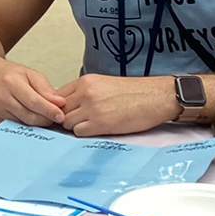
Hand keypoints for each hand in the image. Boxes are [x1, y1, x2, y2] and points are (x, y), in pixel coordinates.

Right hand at [0, 59, 65, 125]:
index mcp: (11, 82)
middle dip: (45, 119)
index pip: (33, 101)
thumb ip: (46, 88)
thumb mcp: (30, 73)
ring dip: (37, 123)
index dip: (49, 110)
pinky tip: (30, 117)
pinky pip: (15, 126)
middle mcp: (0, 97)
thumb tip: (59, 103)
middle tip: (56, 118)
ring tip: (44, 116)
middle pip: (28, 116)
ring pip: (23, 123)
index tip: (60, 115)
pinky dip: (25, 124)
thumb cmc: (10, 74)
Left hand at [57, 75, 178, 135]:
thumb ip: (85, 92)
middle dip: (66, 117)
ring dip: (76, 127)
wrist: (156, 97)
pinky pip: (78, 132)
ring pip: (67, 122)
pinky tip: (98, 130)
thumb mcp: (104, 84)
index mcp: (86, 81)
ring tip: (91, 125)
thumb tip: (69, 105)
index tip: (69, 112)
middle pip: (60, 110)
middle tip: (80, 121)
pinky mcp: (100, 123)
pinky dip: (85, 134)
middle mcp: (86, 92)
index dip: (61, 106)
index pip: (58, 95)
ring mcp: (91, 108)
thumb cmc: (135, 92)